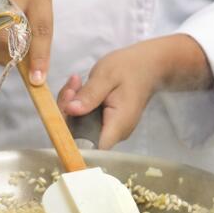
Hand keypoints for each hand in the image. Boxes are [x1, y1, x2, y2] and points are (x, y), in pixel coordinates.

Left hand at [57, 35, 211, 148]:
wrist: (148, 65)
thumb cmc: (130, 68)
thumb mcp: (107, 76)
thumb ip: (89, 95)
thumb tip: (70, 111)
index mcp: (117, 125)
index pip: (90, 147)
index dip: (70, 137)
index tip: (65, 110)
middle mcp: (113, 133)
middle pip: (79, 136)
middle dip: (67, 113)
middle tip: (71, 87)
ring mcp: (109, 129)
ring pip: (79, 126)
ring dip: (70, 105)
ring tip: (75, 82)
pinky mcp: (104, 122)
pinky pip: (83, 118)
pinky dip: (76, 104)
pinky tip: (78, 86)